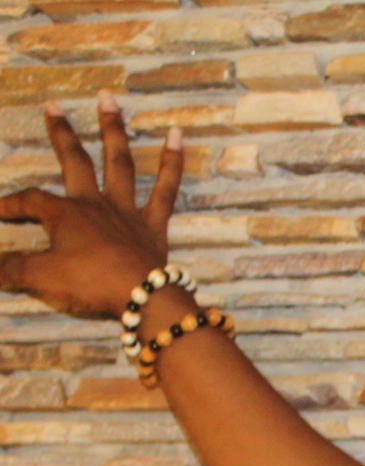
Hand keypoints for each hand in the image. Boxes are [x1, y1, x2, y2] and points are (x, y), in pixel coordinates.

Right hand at [0, 90, 184, 321]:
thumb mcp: (40, 277)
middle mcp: (95, 203)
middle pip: (74, 160)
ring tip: (109, 100)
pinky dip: (173, 161)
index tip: (0, 211)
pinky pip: (167, 187)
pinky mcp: (155, 223)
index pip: (30, 200)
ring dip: (113, 129)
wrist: (143, 298)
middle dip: (61, 133)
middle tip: (53, 105)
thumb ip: (10, 268)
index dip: (10, 204)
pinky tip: (178, 136)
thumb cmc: (90, 284)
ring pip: (120, 161)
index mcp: (65, 214)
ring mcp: (127, 210)